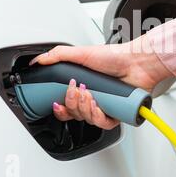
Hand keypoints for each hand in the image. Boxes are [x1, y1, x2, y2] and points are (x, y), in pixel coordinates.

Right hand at [30, 35, 171, 127]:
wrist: (137, 62)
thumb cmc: (114, 56)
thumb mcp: (81, 52)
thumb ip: (58, 55)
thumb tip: (38, 61)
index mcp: (83, 87)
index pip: (66, 106)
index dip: (60, 109)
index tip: (57, 103)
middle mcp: (93, 98)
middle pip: (74, 114)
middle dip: (72, 104)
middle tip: (77, 90)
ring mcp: (105, 106)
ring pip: (87, 120)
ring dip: (84, 108)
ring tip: (89, 94)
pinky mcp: (117, 113)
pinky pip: (103, 124)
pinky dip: (98, 116)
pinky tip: (98, 105)